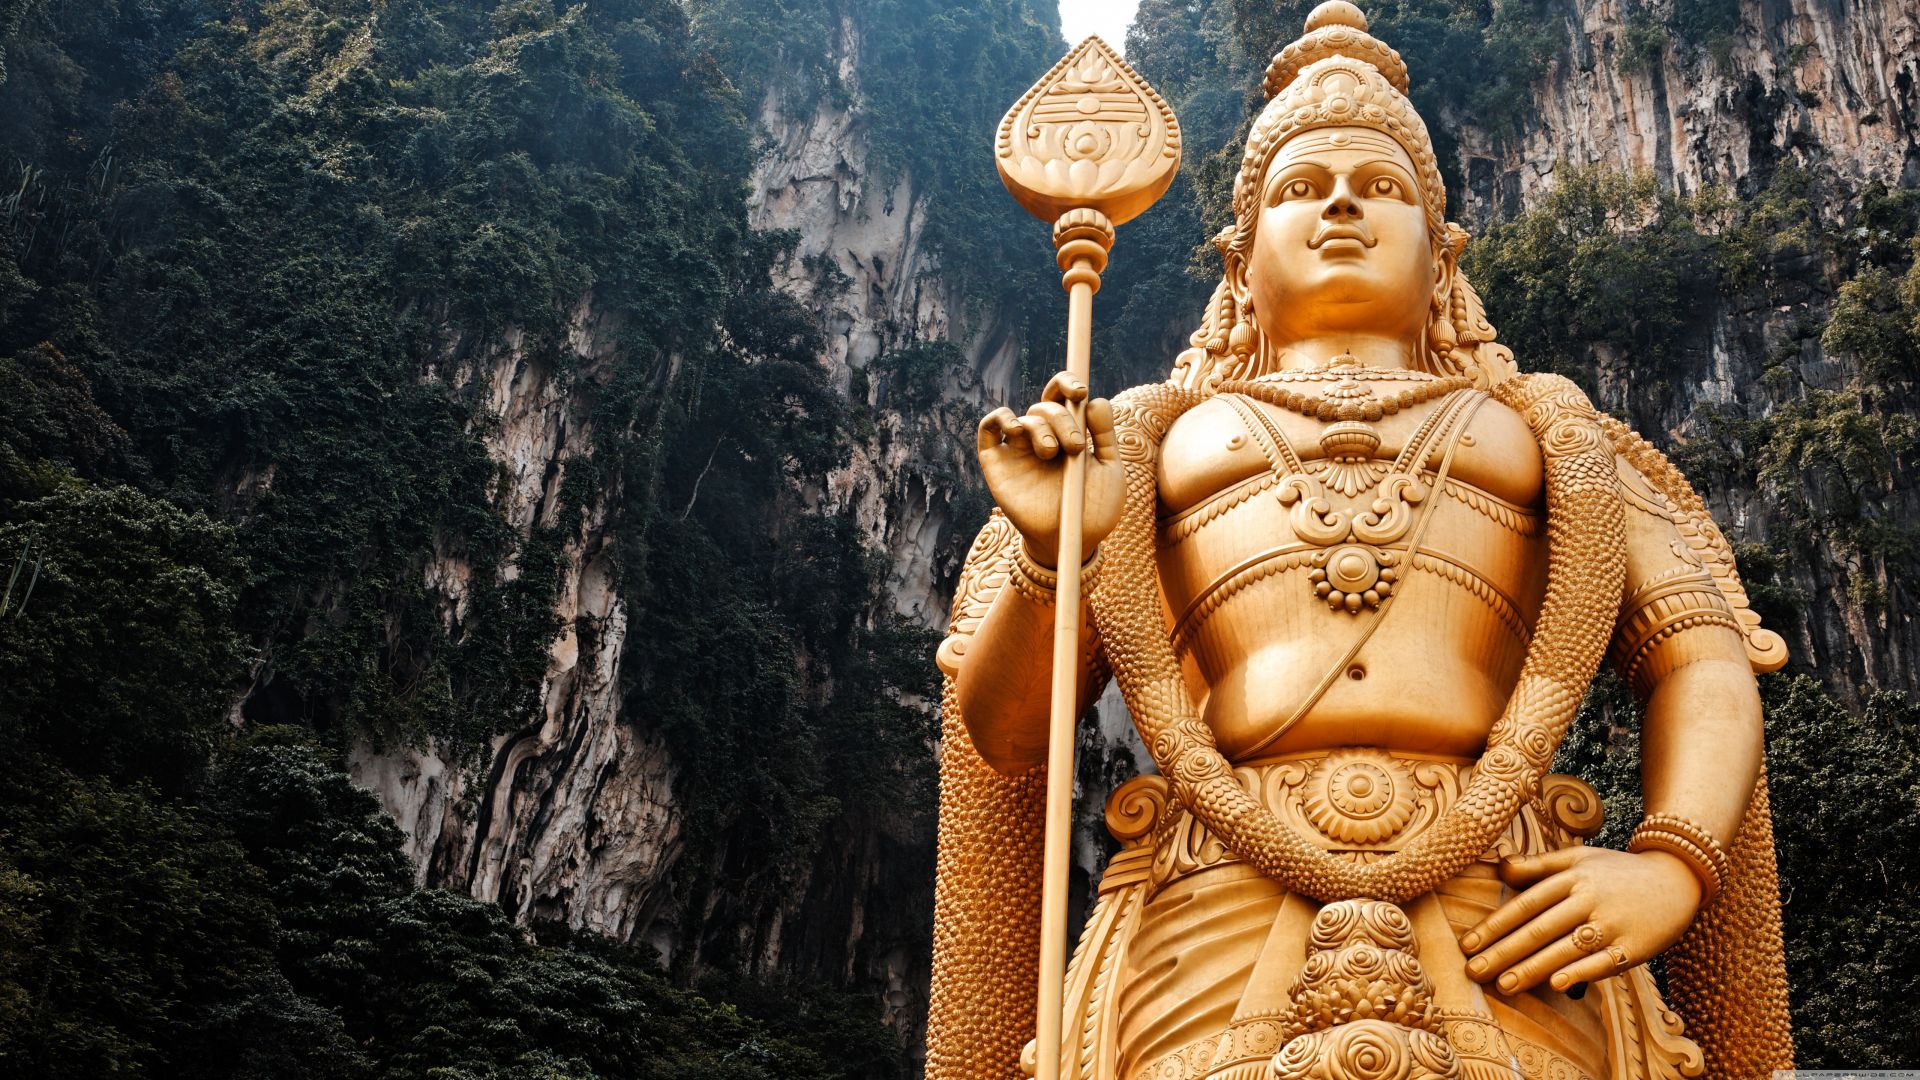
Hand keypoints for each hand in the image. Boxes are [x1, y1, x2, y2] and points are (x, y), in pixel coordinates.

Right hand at [977, 371, 1125, 564]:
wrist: (1072, 541)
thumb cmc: (1094, 509)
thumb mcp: (1109, 470)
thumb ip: (1104, 435)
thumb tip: (1096, 400)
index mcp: (1069, 433)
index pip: (1062, 396)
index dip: (1067, 383)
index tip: (1081, 391)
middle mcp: (1042, 437)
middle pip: (1045, 407)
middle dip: (1062, 419)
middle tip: (1073, 447)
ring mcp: (1018, 449)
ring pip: (1023, 418)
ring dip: (1040, 427)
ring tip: (1051, 452)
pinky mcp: (996, 463)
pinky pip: (988, 428)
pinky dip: (1000, 418)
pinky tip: (1015, 429)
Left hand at [1459, 846, 1703, 994]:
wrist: (1678, 878)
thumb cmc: (1618, 871)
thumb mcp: (1579, 858)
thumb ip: (1538, 864)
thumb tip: (1499, 866)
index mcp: (1571, 878)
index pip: (1525, 904)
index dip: (1495, 925)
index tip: (1467, 944)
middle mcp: (1589, 899)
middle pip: (1540, 928)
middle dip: (1504, 952)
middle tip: (1474, 972)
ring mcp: (1613, 923)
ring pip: (1566, 948)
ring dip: (1533, 968)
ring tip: (1504, 985)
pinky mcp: (1635, 946)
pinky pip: (1605, 962)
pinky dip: (1581, 972)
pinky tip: (1557, 984)